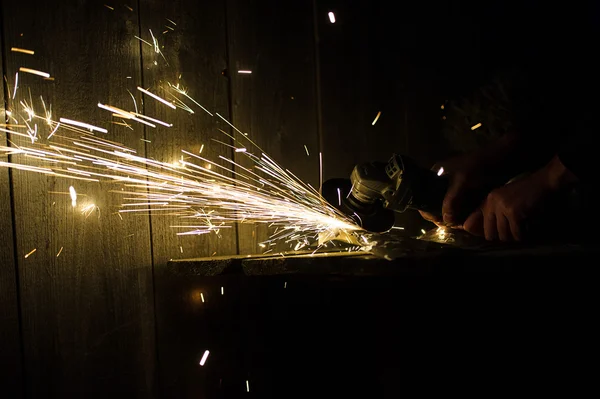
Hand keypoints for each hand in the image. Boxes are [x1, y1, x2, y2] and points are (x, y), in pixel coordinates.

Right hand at [419, 154, 501, 227]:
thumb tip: (445, 221)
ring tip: (458, 226)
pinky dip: (461, 214)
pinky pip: (460, 206)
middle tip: (449, 226)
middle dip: (441, 215)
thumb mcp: (462, 180)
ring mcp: (455, 187)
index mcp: (436, 174)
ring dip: (452, 216)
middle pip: (436, 203)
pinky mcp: (467, 192)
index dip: (428, 210)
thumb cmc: (479, 165)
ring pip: (448, 206)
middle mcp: (443, 181)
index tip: (438, 221)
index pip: (423, 195)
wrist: (503, 158)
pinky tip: (465, 222)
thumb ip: (451, 200)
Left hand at [463, 155, 577, 240]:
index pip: (482, 218)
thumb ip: (496, 208)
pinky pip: (515, 231)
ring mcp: (503, 207)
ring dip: (510, 237)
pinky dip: (519, 235)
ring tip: (515, 237)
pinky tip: (522, 235)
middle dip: (499, 236)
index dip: (487, 230)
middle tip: (505, 239)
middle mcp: (493, 202)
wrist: (539, 183)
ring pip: (503, 232)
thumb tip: (489, 224)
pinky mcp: (513, 212)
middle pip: (490, 228)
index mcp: (490, 198)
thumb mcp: (505, 196)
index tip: (491, 237)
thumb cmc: (525, 191)